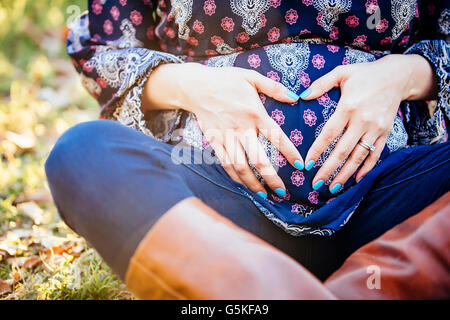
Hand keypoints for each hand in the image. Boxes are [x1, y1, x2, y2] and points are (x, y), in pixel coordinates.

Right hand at [143, 62, 304, 196]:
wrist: (196, 86)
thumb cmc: (226, 80)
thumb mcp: (251, 77)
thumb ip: (274, 87)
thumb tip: (295, 97)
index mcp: (254, 113)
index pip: (276, 136)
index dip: (289, 152)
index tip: (300, 165)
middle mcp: (241, 128)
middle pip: (258, 159)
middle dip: (271, 178)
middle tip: (282, 192)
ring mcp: (226, 137)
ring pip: (240, 166)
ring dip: (252, 183)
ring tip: (264, 195)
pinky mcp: (214, 141)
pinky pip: (225, 163)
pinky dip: (234, 176)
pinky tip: (243, 185)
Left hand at [301, 54, 436, 192]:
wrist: (398, 76)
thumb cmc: (365, 74)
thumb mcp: (342, 72)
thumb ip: (321, 84)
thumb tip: (302, 96)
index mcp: (348, 107)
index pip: (329, 134)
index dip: (317, 150)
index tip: (307, 164)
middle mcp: (362, 121)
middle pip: (343, 151)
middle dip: (328, 169)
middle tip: (316, 184)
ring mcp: (376, 129)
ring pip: (359, 157)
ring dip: (345, 174)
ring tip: (332, 188)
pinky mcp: (385, 133)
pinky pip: (375, 155)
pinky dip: (366, 169)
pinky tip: (356, 180)